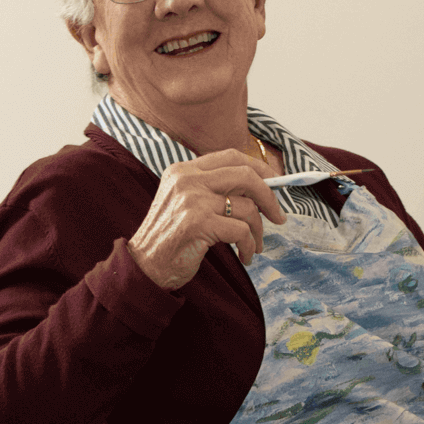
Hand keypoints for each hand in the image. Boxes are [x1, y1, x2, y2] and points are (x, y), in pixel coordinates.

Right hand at [127, 150, 285, 289]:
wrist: (144, 266)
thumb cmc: (171, 237)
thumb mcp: (188, 202)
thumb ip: (216, 190)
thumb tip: (262, 186)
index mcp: (183, 170)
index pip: (231, 156)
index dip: (260, 168)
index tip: (276, 183)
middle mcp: (186, 179)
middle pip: (246, 175)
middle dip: (269, 197)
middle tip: (278, 217)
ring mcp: (191, 200)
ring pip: (247, 207)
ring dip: (258, 231)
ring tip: (254, 246)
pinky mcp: (198, 223)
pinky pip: (242, 231)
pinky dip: (249, 246)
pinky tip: (245, 256)